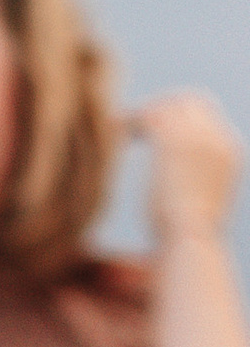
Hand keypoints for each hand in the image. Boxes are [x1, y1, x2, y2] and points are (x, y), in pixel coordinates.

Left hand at [135, 93, 241, 241]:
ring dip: (146, 113)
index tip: (157, 128)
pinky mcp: (174, 141)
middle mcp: (220, 139)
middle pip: (192, 102)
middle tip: (137, 120)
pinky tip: (116, 131)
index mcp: (230, 154)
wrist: (191, 244)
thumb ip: (189, 189)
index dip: (182, 117)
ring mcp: (199, 137)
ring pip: (170, 105)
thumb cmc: (186, 243)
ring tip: (123, 127)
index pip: (208, 117)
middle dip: (164, 106)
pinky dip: (132, 121)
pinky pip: (151, 115)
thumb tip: (174, 192)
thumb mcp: (194, 210)